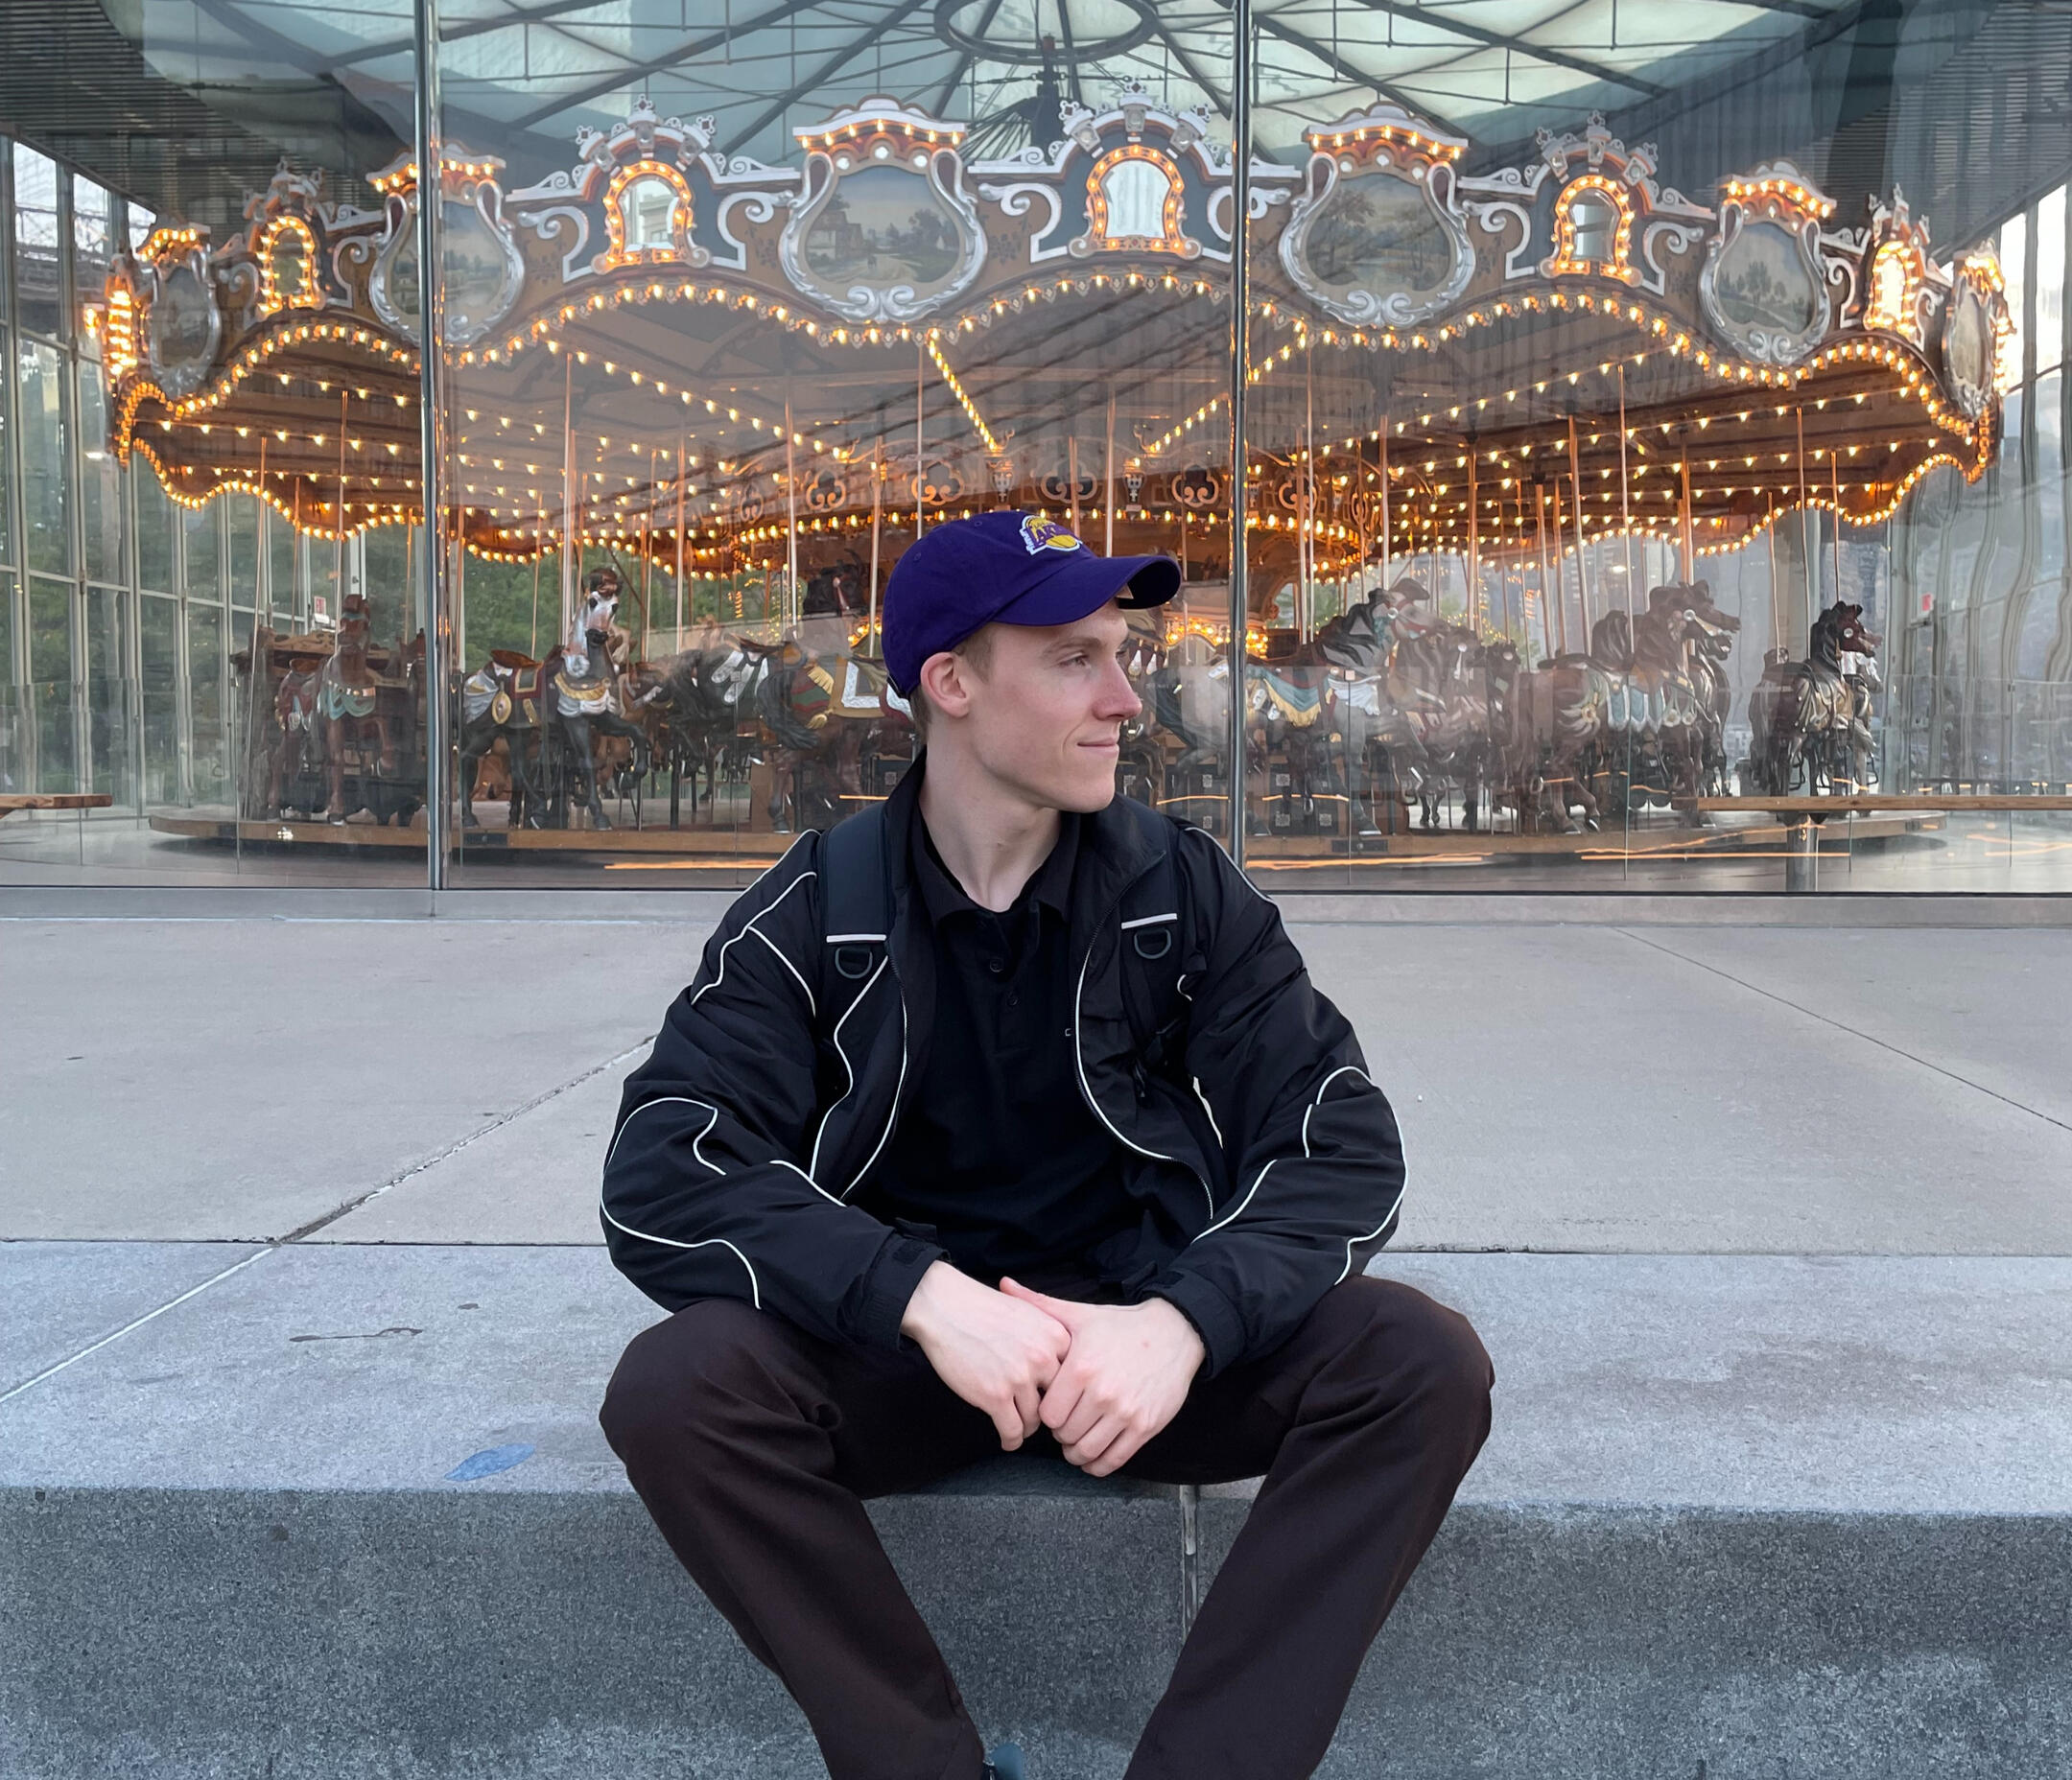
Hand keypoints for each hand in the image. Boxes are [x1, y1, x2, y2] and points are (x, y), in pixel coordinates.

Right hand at [901, 1262, 1071, 1450]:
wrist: (945, 1306)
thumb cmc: (984, 1308)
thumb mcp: (1029, 1312)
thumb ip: (1050, 1339)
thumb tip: (1065, 1369)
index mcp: (1056, 1335)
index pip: (1073, 1376)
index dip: (1064, 1391)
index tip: (1056, 1400)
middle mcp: (1044, 1357)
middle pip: (1058, 1400)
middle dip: (1050, 1413)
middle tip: (1041, 1420)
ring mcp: (1020, 1378)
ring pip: (1035, 1420)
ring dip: (1027, 1428)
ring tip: (1021, 1429)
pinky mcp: (995, 1396)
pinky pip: (1012, 1430)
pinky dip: (1011, 1440)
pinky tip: (1008, 1440)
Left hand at [999, 1280, 1204, 1476]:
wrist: (1173, 1333)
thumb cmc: (1121, 1326)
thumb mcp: (1079, 1315)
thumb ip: (1039, 1304)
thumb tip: (1004, 1284)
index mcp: (1081, 1367)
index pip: (1047, 1413)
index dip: (1046, 1413)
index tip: (1052, 1406)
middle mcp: (1103, 1393)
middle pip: (1065, 1434)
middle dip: (1061, 1433)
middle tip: (1065, 1423)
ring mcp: (1126, 1413)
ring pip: (1087, 1451)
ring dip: (1076, 1452)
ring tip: (1076, 1440)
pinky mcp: (1146, 1427)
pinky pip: (1113, 1460)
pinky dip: (1098, 1465)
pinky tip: (1094, 1455)